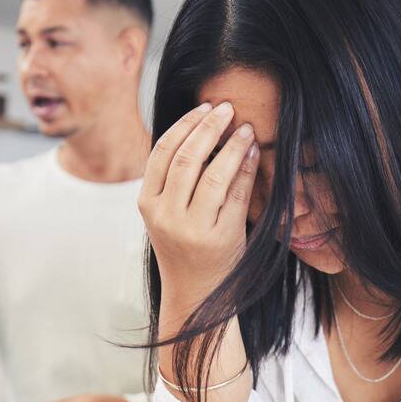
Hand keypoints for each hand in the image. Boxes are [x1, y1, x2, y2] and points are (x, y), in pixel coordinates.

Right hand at [138, 101, 259, 298]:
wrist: (196, 294)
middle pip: (187, 159)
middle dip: (209, 127)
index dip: (185, 125)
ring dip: (232, 146)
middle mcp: (167, 216)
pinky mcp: (221, 238)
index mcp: (147, 204)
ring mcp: (193, 229)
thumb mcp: (166, 213)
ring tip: (245, 128)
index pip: (162, 153)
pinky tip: (253, 153)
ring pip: (214, 175)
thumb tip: (199, 127)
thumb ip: (173, 178)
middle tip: (227, 108)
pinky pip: (237, 195)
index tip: (204, 107)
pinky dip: (246, 169)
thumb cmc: (183, 246)